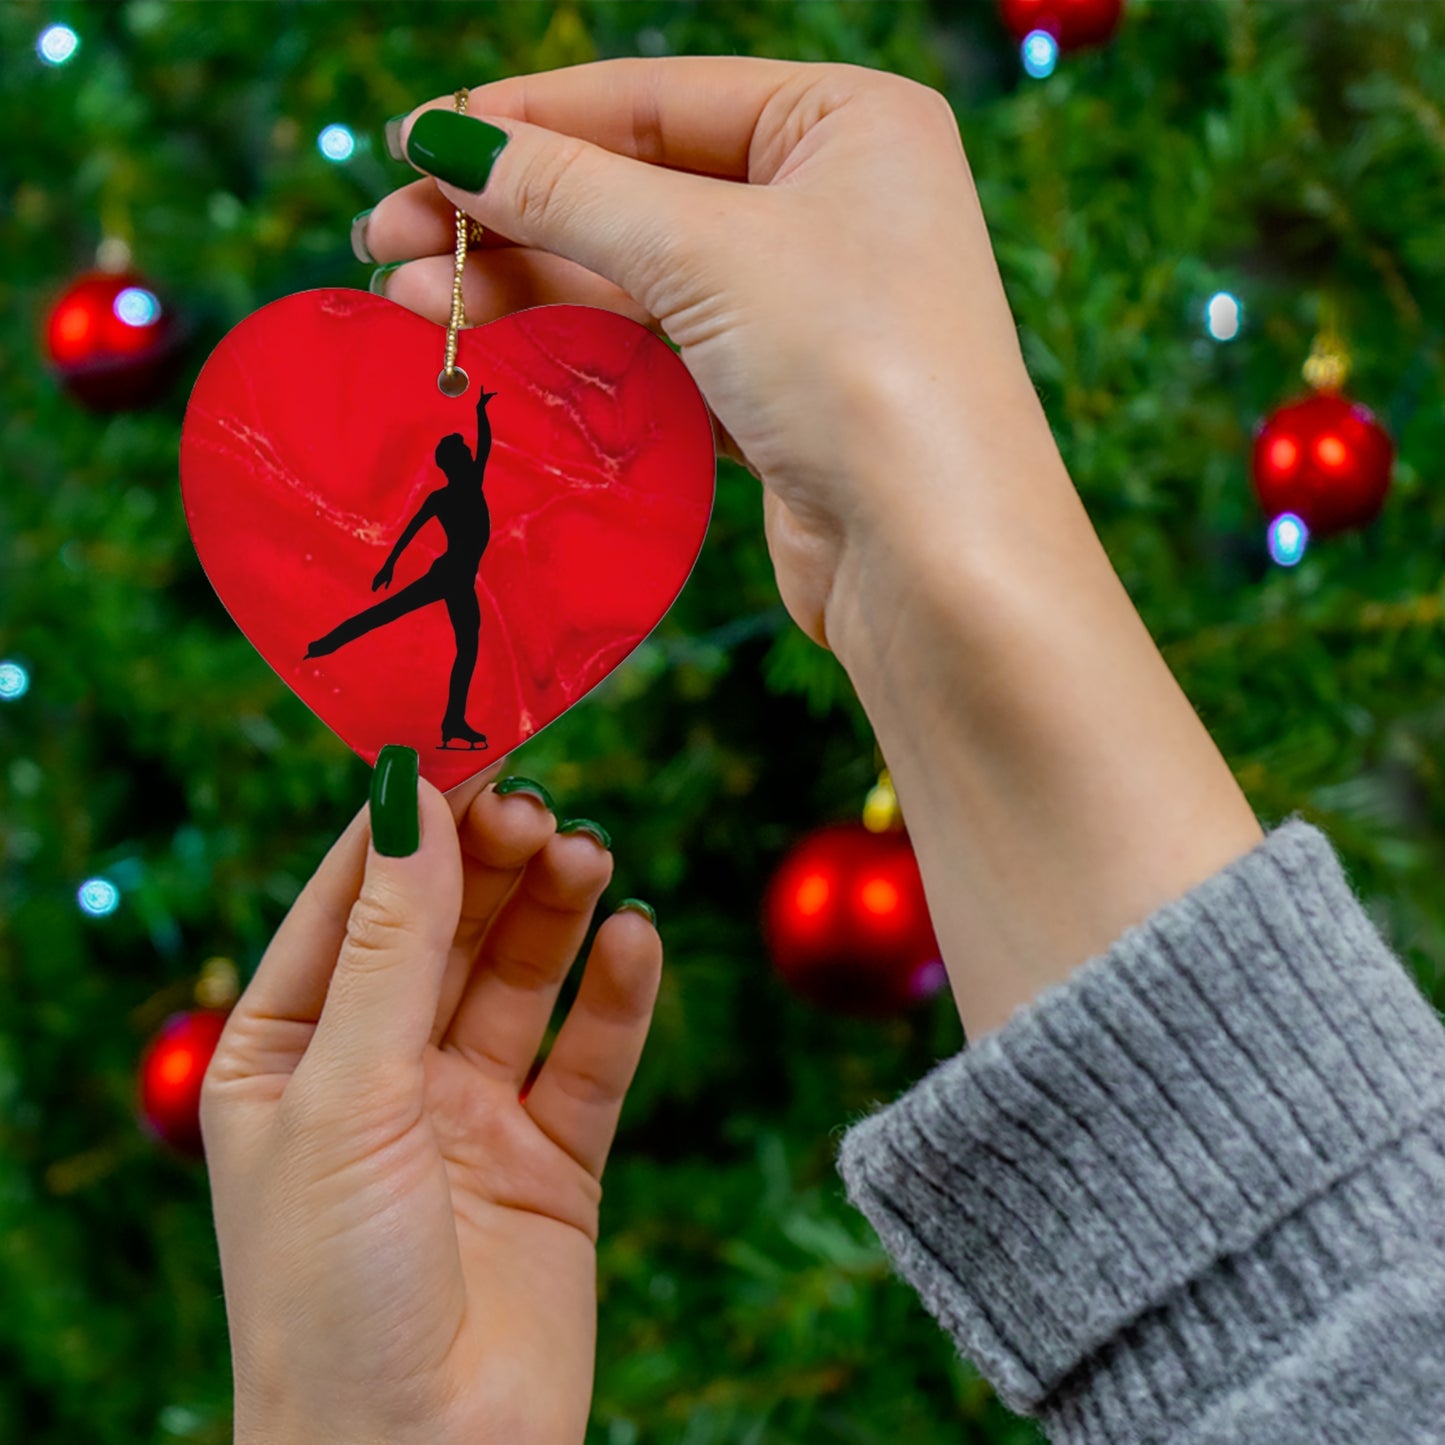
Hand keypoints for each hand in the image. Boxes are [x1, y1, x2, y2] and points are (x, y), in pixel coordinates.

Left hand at [201, 769, 661, 1444]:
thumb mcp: (346, 1095)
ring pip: (521, 977)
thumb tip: (411, 796)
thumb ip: (391, 945)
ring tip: (589, 857)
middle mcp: (379, 1072)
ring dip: (555, 911)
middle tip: (539, 808)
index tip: (465, 741)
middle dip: (490, 862)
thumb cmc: (332, 1293)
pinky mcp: (552, 1159)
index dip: (407, 821)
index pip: (351, 902)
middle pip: (446, 927)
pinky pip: (590, 1055)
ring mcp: (468, 1113)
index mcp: (288, 1053)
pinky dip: (616, 994)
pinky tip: (635, 939)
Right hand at [362, 58, 1057, 656]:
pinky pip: (660, 348)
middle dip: (507, 213)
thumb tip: (447, 140)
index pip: (653, 98)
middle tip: (384, 238)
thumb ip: (569, 191)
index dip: (525, 118)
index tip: (412, 141)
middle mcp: (832, 201)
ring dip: (526, 284)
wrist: (936, 560)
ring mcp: (806, 303)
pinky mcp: (779, 393)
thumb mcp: (704, 252)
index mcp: (845, 121)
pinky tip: (496, 347)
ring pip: (639, 274)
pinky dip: (580, 346)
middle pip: (635, 187)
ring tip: (408, 302)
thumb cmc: (855, 367)